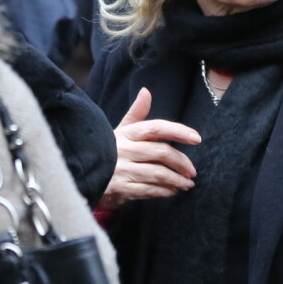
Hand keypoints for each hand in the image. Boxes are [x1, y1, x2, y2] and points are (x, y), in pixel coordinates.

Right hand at [99, 87, 200, 207]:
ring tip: (187, 184)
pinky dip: (163, 192)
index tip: (196, 138)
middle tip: (192, 171)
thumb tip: (146, 91)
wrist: (85, 174)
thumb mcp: (121, 131)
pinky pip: (148, 190)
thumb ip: (137, 113)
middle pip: (161, 152)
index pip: (156, 127)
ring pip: (157, 173)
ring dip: (176, 180)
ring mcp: (121, 169)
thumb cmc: (110, 150)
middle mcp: (124, 149)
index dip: (178, 131)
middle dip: (181, 162)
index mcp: (127, 133)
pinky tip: (172, 191)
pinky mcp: (119, 188)